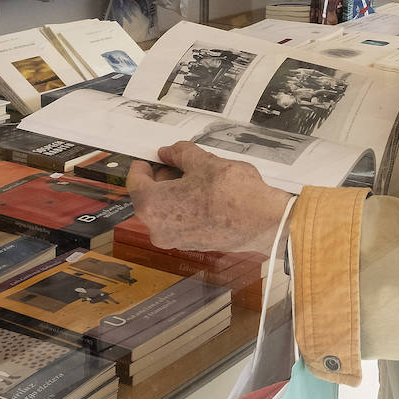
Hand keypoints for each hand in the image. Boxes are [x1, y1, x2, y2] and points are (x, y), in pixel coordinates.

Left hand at [128, 142, 292, 252]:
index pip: (135, 181)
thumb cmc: (232, 192)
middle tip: (182, 162)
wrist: (262, 221)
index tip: (153, 156)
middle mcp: (157, 228)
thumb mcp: (204, 161)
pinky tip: (208, 194)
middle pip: (150, 197)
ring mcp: (175, 240)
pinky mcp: (192, 245)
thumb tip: (169, 153)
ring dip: (177, 192)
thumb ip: (180, 154)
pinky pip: (181, 221)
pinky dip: (188, 207)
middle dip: (164, 178)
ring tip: (201, 177)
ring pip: (167, 210)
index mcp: (152, 205)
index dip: (144, 165)